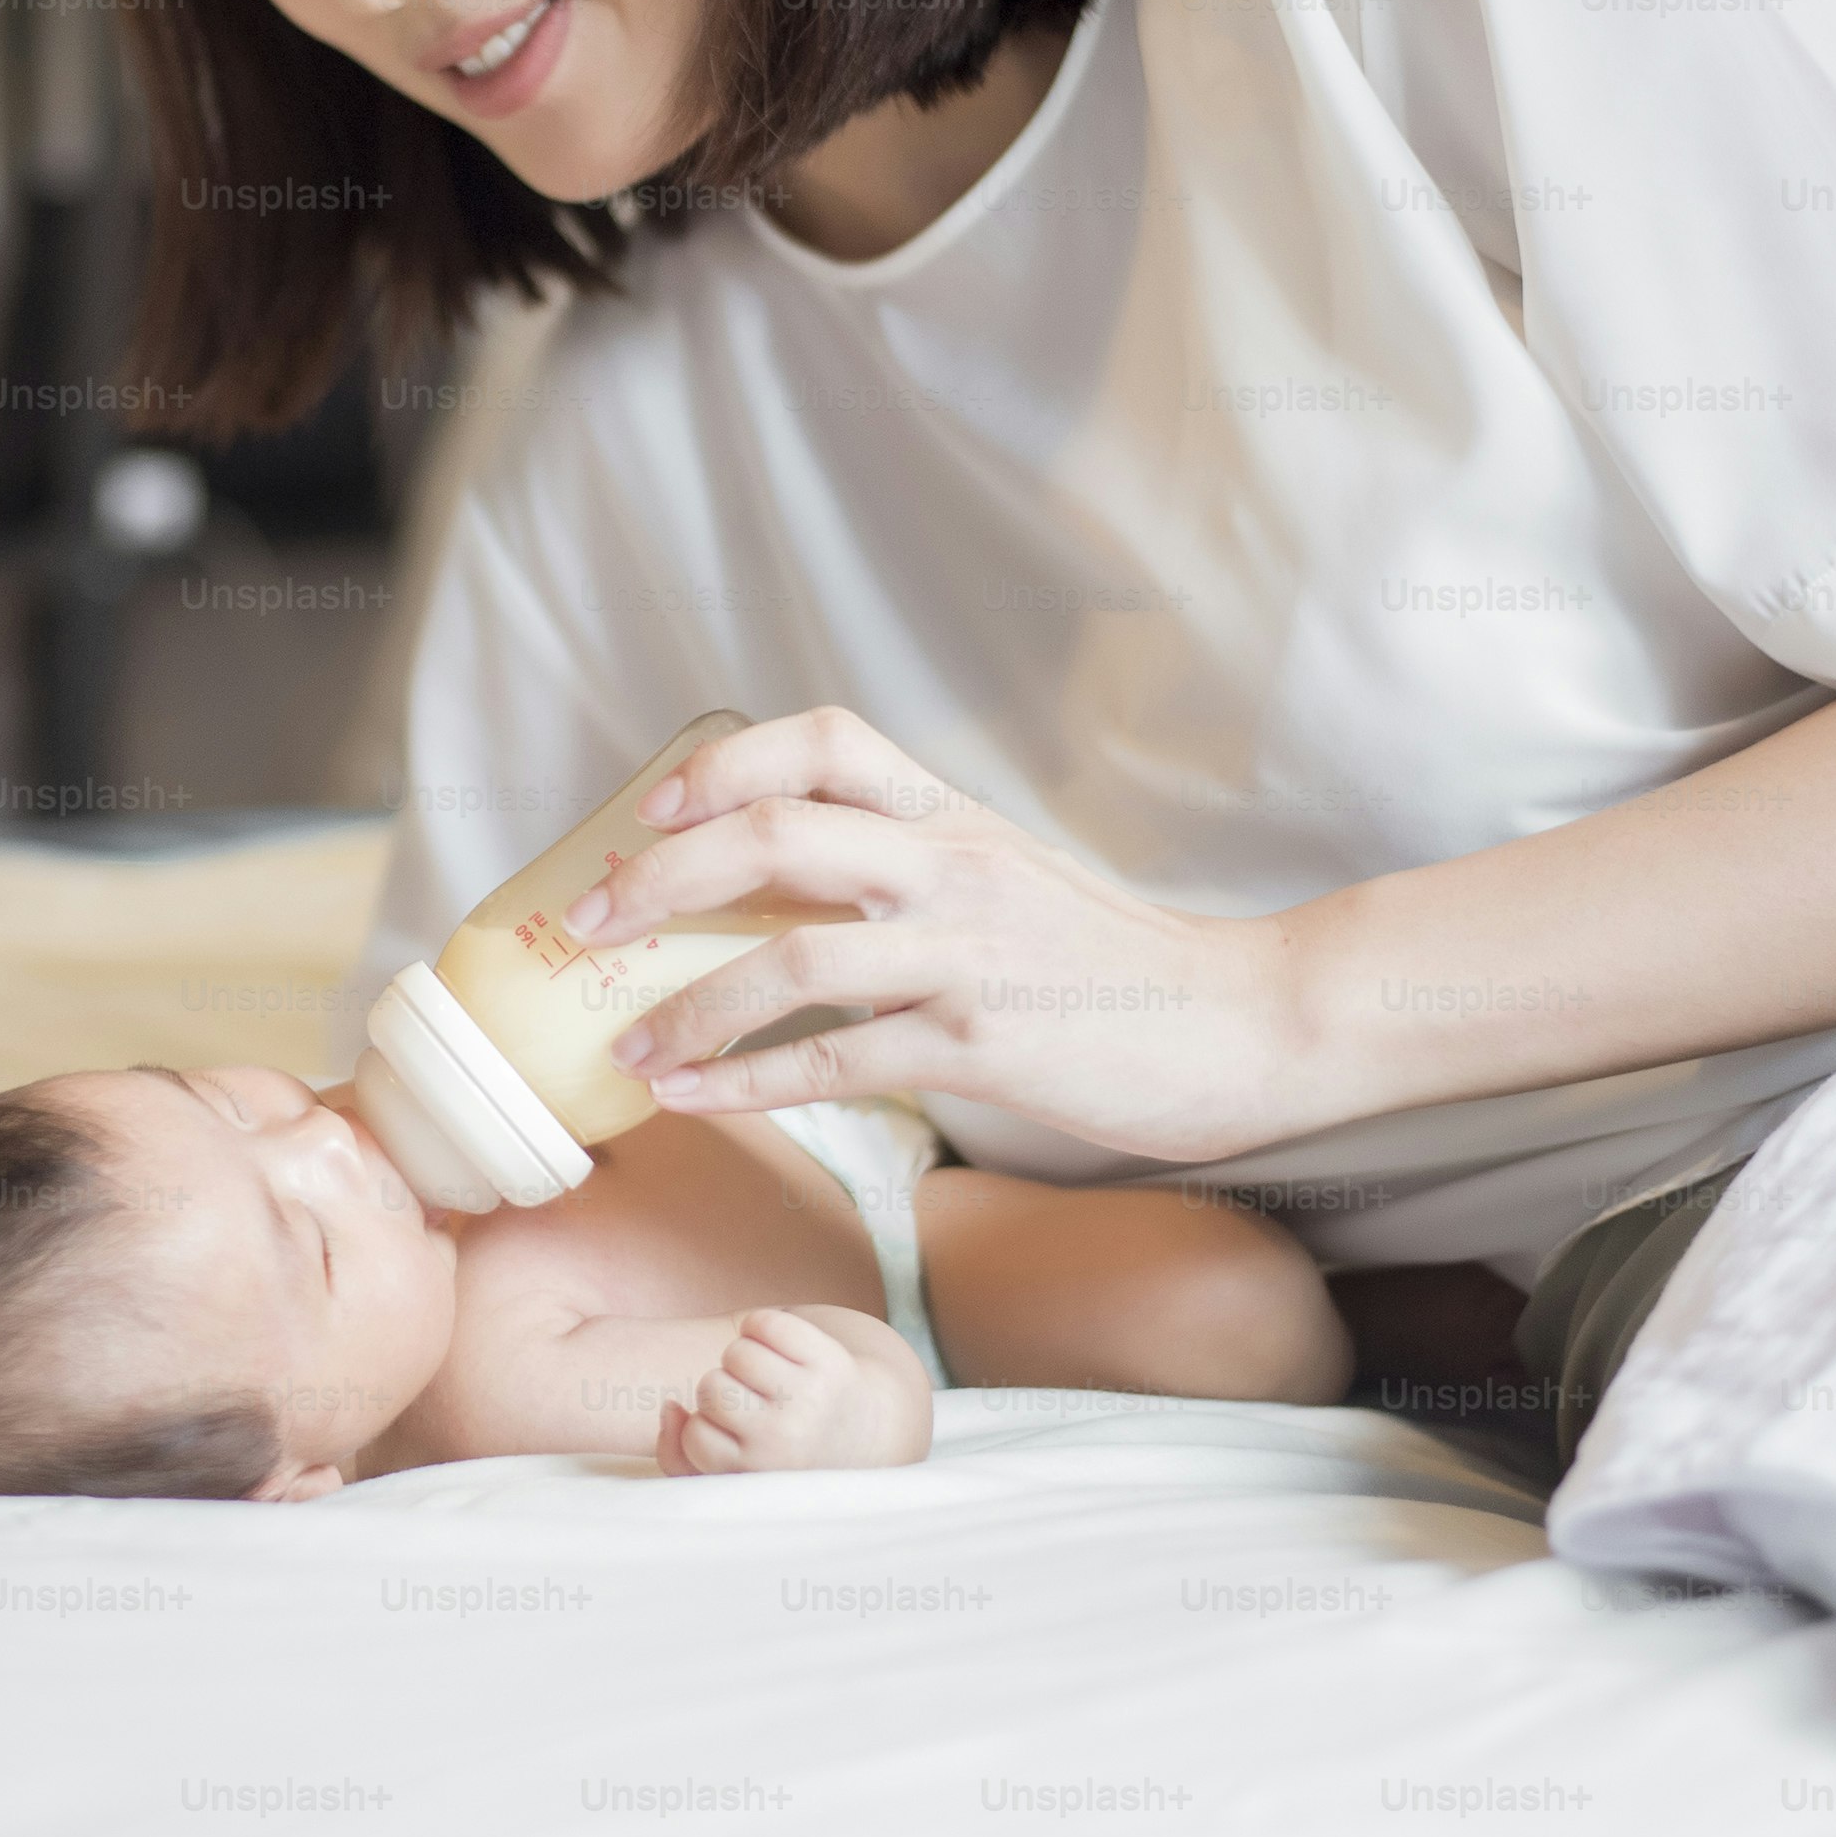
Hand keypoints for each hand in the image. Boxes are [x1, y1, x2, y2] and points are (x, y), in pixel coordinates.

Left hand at [571, 707, 1323, 1162]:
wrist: (1239, 1024)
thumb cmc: (1108, 965)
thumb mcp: (1001, 881)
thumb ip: (900, 866)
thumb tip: (769, 880)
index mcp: (953, 815)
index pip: (821, 737)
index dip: (721, 763)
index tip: (648, 812)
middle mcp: (954, 865)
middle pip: (778, 829)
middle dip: (664, 876)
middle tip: (596, 922)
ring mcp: (968, 953)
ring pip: (793, 953)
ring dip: (689, 1003)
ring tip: (628, 1045)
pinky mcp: (983, 1044)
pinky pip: (838, 1060)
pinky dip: (749, 1081)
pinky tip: (695, 1098)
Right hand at [654, 1306, 931, 1473]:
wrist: (865, 1430)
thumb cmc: (783, 1451)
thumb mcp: (733, 1474)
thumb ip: (678, 1455)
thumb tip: (670, 1407)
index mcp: (762, 1474)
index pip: (696, 1436)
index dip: (707, 1427)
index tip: (733, 1436)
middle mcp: (787, 1439)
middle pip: (712, 1387)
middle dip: (723, 1389)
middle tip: (752, 1403)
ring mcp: (811, 1398)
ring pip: (737, 1353)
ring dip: (744, 1357)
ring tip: (767, 1377)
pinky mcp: (830, 1360)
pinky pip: (766, 1322)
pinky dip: (762, 1326)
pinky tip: (780, 1347)